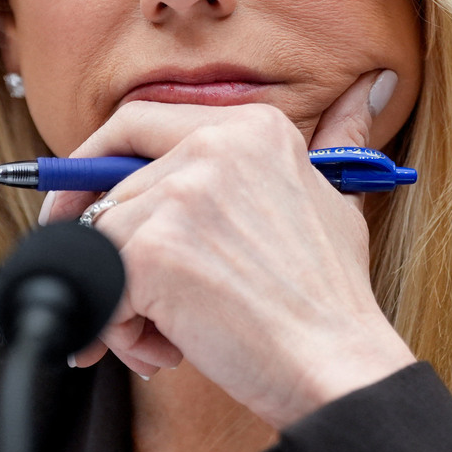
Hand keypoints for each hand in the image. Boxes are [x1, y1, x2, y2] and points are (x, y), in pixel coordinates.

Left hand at [44, 70, 415, 428]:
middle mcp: (214, 146)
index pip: (136, 121)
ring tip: (165, 337)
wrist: (337, 367)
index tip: (81, 202)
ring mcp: (181, 196)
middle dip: (104, 246)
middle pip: (110, 189)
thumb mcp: (337, 199)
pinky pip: (94, 283)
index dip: (94, 164)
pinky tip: (160, 352)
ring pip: (99, 239)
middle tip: (116, 294)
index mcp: (251, 127)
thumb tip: (371, 84)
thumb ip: (334, 137)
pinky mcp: (154, 250)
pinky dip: (113, 329)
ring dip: (119, 298)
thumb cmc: (331, 299)